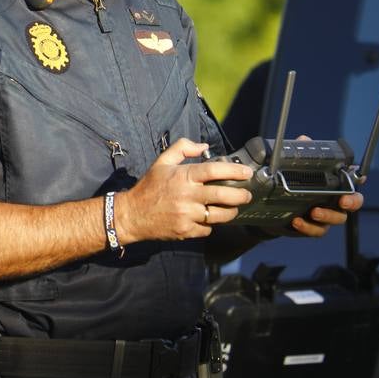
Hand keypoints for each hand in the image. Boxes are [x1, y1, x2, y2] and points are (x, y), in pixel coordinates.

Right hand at [115, 138, 254, 242]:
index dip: (234, 172)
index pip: (214, 171)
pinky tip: (208, 219)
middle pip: (223, 196)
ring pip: (219, 215)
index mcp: (182, 176)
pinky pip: (207, 229)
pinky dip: (211, 224)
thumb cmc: (149, 187)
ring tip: (233, 208)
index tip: (247, 173)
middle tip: (247, 194)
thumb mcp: (161, 162)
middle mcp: (187, 196)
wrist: (132, 215)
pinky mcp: (186, 230)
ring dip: (231, 212)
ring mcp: (187, 215)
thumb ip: (182, 148)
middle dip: (241, 195)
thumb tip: (204, 146)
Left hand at [283, 136, 363, 236]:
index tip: (360, 176)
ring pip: (337, 218)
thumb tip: (304, 140)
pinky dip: (308, 227)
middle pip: (353, 203)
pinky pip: (317, 230)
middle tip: (343, 200)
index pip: (352, 180)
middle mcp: (335, 201)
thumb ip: (301, 154)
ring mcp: (326, 216)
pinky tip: (297, 221)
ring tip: (313, 211)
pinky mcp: (313, 228)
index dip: (359, 178)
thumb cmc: (291, 185)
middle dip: (352, 202)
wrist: (272, 209)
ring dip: (328, 215)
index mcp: (334, 184)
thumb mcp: (294, 167)